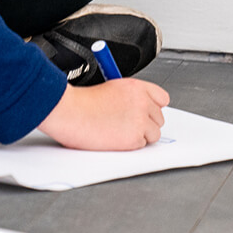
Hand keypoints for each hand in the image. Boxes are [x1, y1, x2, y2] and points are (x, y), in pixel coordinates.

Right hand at [37, 80, 170, 150]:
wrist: (70, 112)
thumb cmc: (81, 103)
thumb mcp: (110, 88)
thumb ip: (129, 97)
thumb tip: (138, 109)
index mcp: (136, 87)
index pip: (162, 98)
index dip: (153, 107)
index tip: (146, 112)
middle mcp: (142, 102)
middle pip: (159, 118)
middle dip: (146, 123)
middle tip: (128, 125)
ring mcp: (140, 121)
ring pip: (154, 134)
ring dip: (140, 135)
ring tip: (120, 132)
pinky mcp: (134, 138)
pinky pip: (141, 145)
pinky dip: (130, 145)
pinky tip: (115, 138)